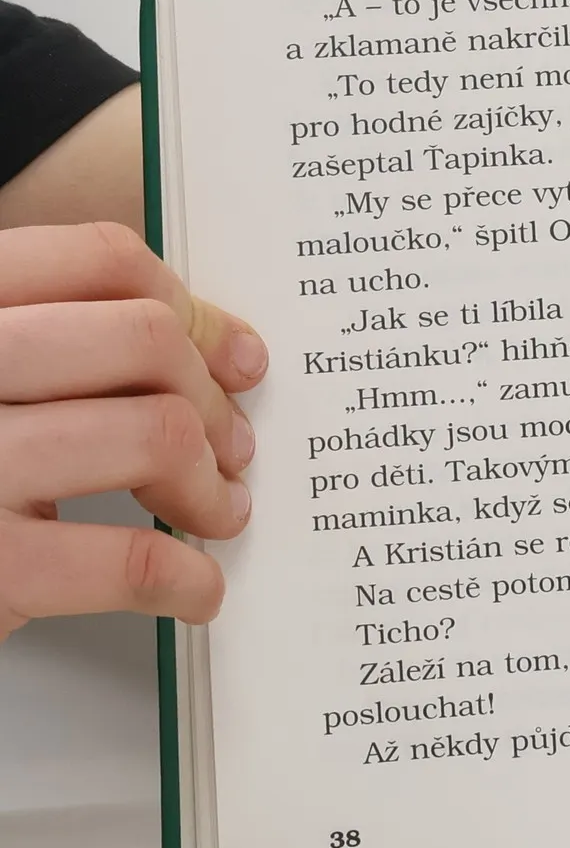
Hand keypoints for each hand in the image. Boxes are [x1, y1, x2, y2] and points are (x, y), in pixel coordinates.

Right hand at [0, 224, 265, 641]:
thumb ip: (58, 340)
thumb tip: (214, 345)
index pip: (98, 260)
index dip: (190, 309)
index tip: (232, 355)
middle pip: (143, 340)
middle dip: (211, 401)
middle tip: (229, 447)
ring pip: (156, 434)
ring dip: (210, 484)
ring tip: (213, 511)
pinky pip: (128, 558)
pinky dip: (185, 578)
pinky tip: (189, 586)